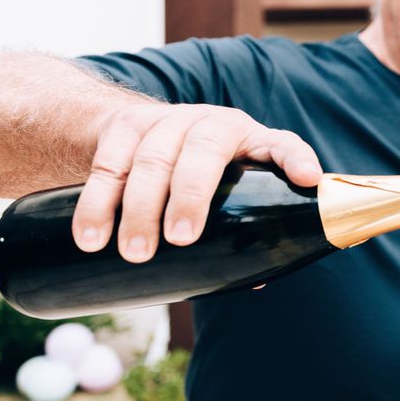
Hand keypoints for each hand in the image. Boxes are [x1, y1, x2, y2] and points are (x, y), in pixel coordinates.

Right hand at [73, 102, 321, 262]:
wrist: (139, 130)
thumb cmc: (204, 173)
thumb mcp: (230, 185)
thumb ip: (243, 224)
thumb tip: (257, 279)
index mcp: (252, 141)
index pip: (282, 145)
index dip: (295, 159)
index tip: (308, 179)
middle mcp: (213, 123)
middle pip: (204, 152)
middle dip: (191, 196)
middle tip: (180, 240)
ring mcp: (168, 121)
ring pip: (152, 159)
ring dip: (139, 208)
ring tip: (135, 253)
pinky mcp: (125, 127)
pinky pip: (108, 163)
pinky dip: (97, 203)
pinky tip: (91, 238)